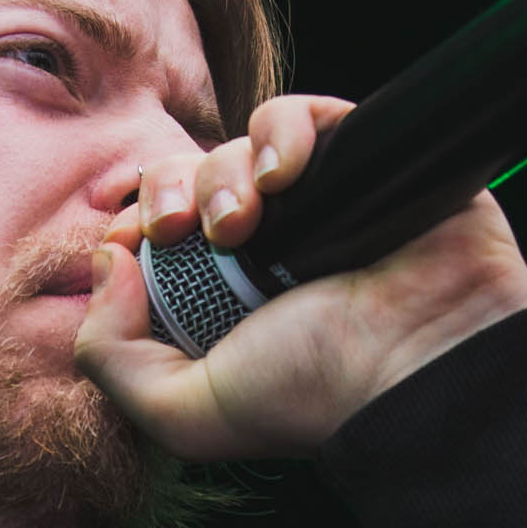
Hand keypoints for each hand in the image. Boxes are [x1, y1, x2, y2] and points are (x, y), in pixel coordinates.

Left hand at [73, 91, 526, 459]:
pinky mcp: (361, 159)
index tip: (135, 245)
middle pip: (186, 176)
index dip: (134, 225)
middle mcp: (266, 244)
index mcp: (221, 296)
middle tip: (181, 229)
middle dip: (166, 192)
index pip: (155, 231)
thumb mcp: (185, 413)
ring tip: (243, 220)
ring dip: (221, 172)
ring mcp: (314, 200)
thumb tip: (107, 261)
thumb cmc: (315, 396)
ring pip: (238, 144)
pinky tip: (281, 173)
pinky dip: (279, 130)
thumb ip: (112, 356)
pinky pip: (302, 114)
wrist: (419, 366)